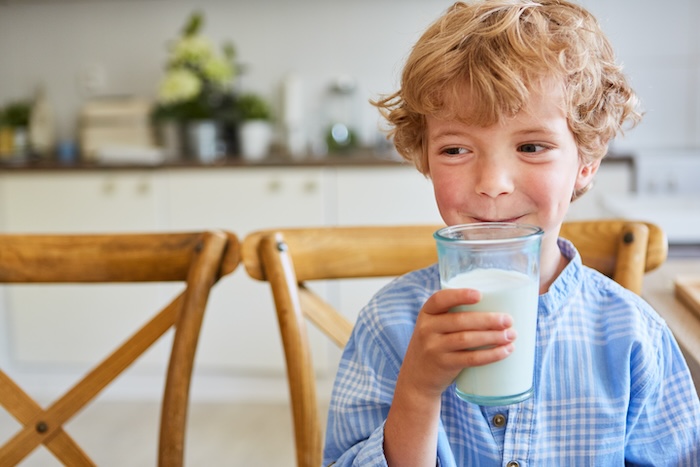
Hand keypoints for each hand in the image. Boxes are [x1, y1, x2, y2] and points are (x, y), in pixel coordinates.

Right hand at [384, 287, 516, 464]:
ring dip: (492, 337)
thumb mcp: (433, 327)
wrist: (416, 379)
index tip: (480, 295)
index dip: (460, 295)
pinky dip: (490, 355)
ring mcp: (433, 348)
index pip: (440, 299)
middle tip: (508, 320)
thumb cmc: (435, 346)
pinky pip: (470, 359)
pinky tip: (504, 351)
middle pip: (459, 320)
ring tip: (511, 336)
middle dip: (487, 319)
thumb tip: (497, 308)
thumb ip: (453, 316)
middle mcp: (426, 329)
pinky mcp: (443, 365)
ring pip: (466, 339)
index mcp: (426, 313)